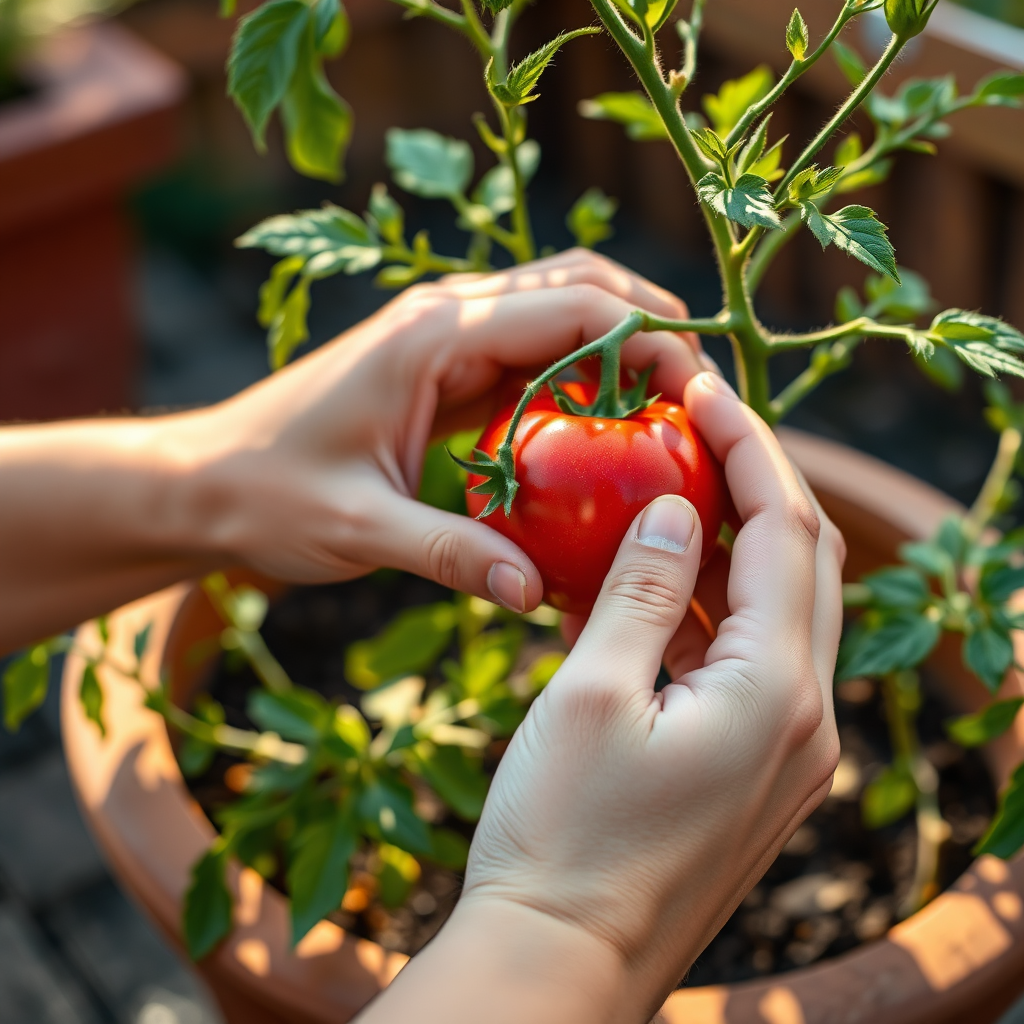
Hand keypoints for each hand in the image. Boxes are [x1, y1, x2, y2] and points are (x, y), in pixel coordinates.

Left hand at [0, 250, 702, 650]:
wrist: (204, 481)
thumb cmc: (268, 495)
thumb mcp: (357, 530)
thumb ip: (448, 553)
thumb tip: (536, 592)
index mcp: (437, 333)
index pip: (575, 306)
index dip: (651, 340)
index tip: (699, 394)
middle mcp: (450, 316)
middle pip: (582, 285)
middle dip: (652, 328)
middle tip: (700, 398)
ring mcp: (448, 336)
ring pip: (563, 308)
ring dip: (622, 345)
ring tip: (671, 410)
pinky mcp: (445, 367)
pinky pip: (534, 352)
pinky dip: (583, 375)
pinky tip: (607, 431)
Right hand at [360, 372, 842, 1023]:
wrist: (557, 961)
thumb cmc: (563, 834)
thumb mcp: (594, 693)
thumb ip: (643, 590)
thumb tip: (672, 506)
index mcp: (778, 692)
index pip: (784, 528)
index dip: (745, 444)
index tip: (700, 385)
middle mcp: (805, 719)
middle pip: (802, 561)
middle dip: (754, 479)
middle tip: (693, 421)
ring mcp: (786, 750)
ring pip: (778, 610)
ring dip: (730, 543)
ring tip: (668, 485)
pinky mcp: (753, 768)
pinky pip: (748, 660)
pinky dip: (709, 607)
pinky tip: (652, 580)